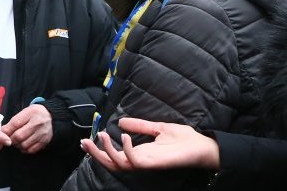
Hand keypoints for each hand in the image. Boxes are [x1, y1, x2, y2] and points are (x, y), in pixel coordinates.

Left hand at [1, 104, 52, 153]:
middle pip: (19, 136)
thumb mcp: (25, 112)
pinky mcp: (45, 142)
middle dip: (11, 139)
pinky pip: (31, 150)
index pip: (15, 124)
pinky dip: (25, 149)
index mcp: (31, 113)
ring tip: (16, 141)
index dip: (6, 130)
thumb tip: (3, 131)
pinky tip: (23, 145)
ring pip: (24, 145)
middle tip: (8, 138)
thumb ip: (14, 121)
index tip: (2, 133)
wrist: (51, 116)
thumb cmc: (35, 114)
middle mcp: (37, 124)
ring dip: (17, 145)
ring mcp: (42, 134)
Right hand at [80, 117, 220, 171]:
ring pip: (119, 164)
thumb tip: (121, 122)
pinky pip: (134, 161)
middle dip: (96, 154)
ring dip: (107, 151)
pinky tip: (123, 136)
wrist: (202, 145)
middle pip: (111, 163)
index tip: (85, 140)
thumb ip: (140, 126)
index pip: (114, 156)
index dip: (99, 150)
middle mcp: (140, 160)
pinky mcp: (154, 164)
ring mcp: (146, 163)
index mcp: (140, 153)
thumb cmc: (184, 139)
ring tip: (102, 135)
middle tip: (85, 142)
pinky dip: (126, 150)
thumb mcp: (158, 127)